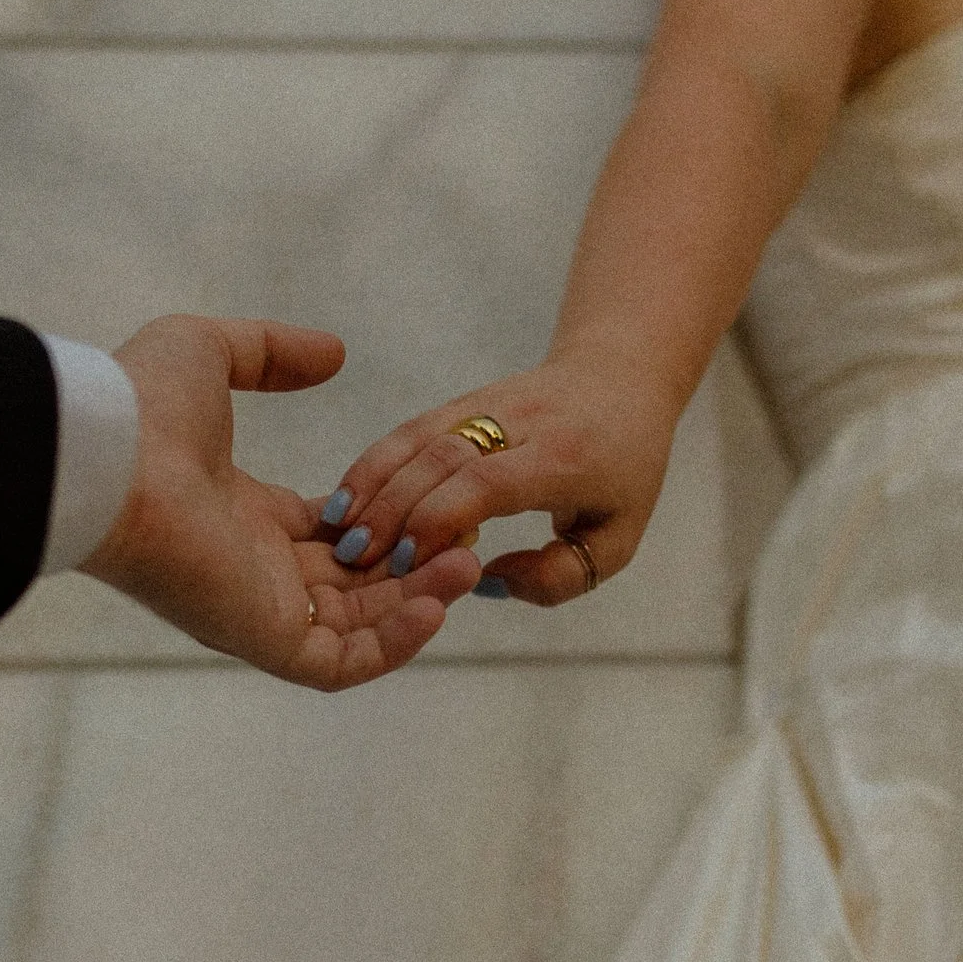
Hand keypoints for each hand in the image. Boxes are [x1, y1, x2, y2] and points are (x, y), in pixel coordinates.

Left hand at [82, 315, 481, 689]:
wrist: (106, 456)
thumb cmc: (141, 406)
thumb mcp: (212, 354)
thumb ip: (272, 353)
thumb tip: (333, 354)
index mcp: (241, 516)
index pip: (327, 534)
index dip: (382, 520)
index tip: (430, 500)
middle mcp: (252, 569)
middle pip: (352, 583)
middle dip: (414, 567)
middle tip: (468, 541)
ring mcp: (258, 609)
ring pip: (358, 625)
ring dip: (418, 602)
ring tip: (469, 568)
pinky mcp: (262, 638)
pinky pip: (340, 662)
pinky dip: (393, 644)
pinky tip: (439, 604)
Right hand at [320, 360, 679, 605]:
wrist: (621, 379)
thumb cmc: (624, 471)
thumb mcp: (617, 537)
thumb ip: (559, 575)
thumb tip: (486, 582)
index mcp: (566, 458)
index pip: (490, 480)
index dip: (443, 518)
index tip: (411, 561)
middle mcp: (521, 422)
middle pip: (442, 456)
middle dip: (394, 508)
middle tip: (357, 558)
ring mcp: (486, 404)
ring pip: (417, 435)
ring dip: (372, 483)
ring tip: (338, 531)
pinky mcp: (461, 401)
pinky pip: (409, 429)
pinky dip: (372, 464)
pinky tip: (343, 501)